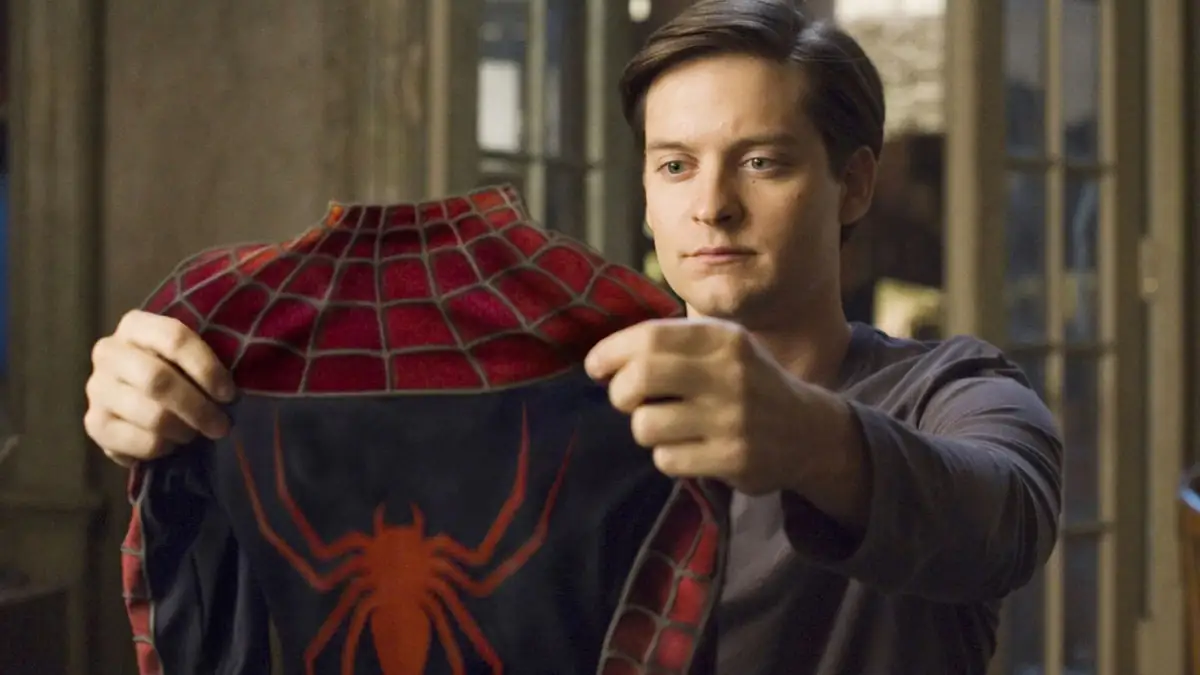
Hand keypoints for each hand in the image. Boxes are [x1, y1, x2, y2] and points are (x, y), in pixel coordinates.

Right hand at [84, 310, 234, 466]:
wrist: (133, 394)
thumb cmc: (177, 370)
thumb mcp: (190, 353)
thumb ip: (210, 354)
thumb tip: (242, 380)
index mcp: (136, 325)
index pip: (175, 339)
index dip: (208, 369)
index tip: (230, 394)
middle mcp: (108, 352)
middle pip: (159, 381)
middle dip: (199, 408)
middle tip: (221, 426)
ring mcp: (96, 388)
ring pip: (151, 416)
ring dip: (184, 431)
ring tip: (197, 434)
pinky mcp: (94, 424)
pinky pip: (139, 443)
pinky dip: (163, 448)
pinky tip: (171, 444)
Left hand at [584, 318, 847, 495]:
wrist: (808, 431)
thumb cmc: (747, 382)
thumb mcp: (723, 347)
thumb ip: (672, 344)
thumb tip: (603, 359)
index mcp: (724, 338)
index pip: (648, 338)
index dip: (610, 352)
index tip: (596, 367)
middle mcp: (730, 374)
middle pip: (639, 378)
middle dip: (620, 392)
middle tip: (627, 400)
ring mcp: (733, 418)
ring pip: (646, 425)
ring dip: (645, 428)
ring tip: (667, 426)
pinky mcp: (733, 459)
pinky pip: (667, 459)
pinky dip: (667, 457)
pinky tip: (688, 449)